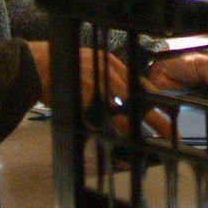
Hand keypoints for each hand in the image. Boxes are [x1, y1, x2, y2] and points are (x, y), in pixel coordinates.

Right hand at [25, 40, 170, 137]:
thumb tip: (120, 100)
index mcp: (111, 63)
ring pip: (123, 113)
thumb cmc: (61, 66)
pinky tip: (122, 144)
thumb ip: (106, 80)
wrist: (36, 64)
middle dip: (156, 118)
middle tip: (171, 133)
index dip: (154, 99)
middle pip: (139, 99)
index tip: (168, 111)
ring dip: (137, 129)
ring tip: (153, 142)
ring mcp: (98, 86)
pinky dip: (111, 132)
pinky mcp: (86, 98)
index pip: (139, 83)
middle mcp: (108, 72)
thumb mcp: (89, 65)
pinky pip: (101, 120)